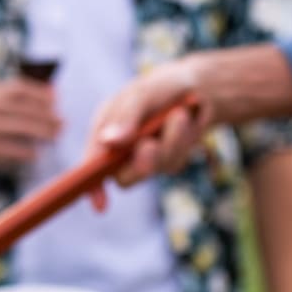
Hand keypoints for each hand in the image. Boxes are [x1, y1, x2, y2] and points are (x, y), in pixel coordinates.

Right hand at [0, 78, 60, 170]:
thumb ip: (22, 101)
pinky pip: (6, 148)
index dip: (39, 92)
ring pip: (17, 127)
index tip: (57, 99)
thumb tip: (54, 95)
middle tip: (62, 123)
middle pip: (22, 108)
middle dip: (45, 116)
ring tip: (55, 136)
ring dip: (40, 131)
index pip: (18, 88)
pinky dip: (23, 152)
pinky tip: (36, 154)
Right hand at [87, 57, 213, 198]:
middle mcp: (120, 147)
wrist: (199, 88)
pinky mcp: (166, 161)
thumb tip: (108, 141)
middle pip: (123, 176)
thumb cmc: (162, 87)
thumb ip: (126, 117)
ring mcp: (144, 156)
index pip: (92, 163)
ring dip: (169, 143)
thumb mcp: (143, 94)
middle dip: (141, 162)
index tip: (101, 204)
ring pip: (153, 169)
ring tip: (179, 115)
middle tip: (151, 144)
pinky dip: (183, 142)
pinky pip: (173, 164)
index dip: (93, 186)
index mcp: (105, 128)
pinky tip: (186, 122)